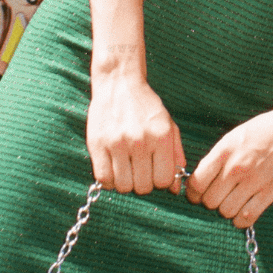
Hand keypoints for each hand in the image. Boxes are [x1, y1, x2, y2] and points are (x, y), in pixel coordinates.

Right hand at [87, 75, 185, 195]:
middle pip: (142, 187)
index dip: (160, 181)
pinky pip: (103, 178)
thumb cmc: (147, 107)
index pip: (163, 180)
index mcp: (161, 137)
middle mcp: (140, 141)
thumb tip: (175, 189)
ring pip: (123, 186)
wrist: (119, 83)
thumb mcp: (169, 126)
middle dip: (143, 183)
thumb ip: (176, 156)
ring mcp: (117, 143)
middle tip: (139, 169)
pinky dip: (109, 180)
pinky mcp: (97, 144)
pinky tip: (113, 168)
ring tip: (126, 168)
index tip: (155, 171)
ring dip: (125, 182)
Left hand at [186, 107, 272, 228]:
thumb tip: (200, 179)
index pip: (197, 183)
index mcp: (224, 151)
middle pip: (210, 201)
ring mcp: (254, 181)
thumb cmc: (263, 130)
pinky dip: (241, 219)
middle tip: (219, 197)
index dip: (193, 193)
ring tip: (233, 202)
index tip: (197, 195)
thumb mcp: (234, 137)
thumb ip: (217, 157)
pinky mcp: (271, 192)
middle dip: (211, 202)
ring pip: (226, 211)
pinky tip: (244, 211)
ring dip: (227, 210)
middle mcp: (236, 167)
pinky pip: (247, 217)